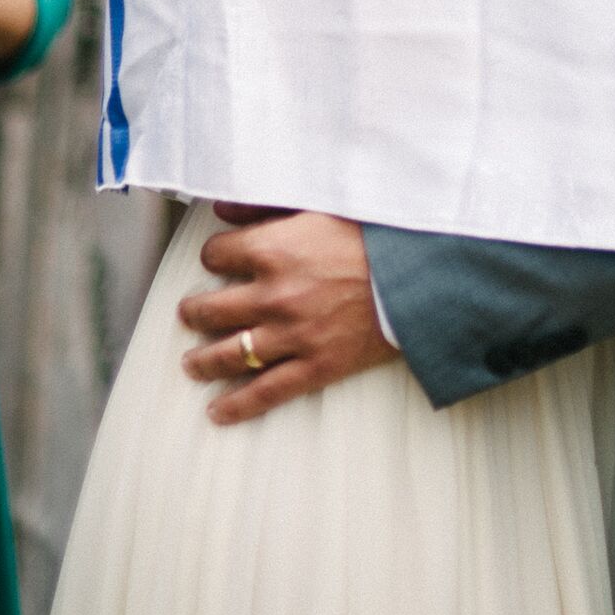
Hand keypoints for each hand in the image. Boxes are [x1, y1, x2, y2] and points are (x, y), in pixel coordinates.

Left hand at [179, 211, 393, 425]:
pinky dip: (237, 405)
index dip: (216, 256)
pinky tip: (217, 411)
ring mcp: (292, 335)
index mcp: (273, 249)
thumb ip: (267, 204)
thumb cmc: (376, 233)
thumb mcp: (320, 203)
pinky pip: (265, 393)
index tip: (219, 260)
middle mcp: (273, 295)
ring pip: (229, 355)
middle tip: (191, 314)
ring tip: (192, 363)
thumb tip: (223, 207)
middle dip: (195, 312)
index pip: (216, 256)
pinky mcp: (315, 366)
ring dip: (203, 361)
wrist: (422, 275)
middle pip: (211, 310)